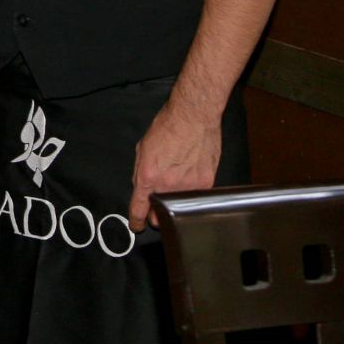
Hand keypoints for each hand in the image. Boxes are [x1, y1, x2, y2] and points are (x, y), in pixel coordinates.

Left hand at [128, 98, 221, 230]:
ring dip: (175, 204)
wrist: (193, 118)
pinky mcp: (206, 184)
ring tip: (176, 188)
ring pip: (179, 209)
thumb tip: (140, 189)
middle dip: (156, 215)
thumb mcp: (142, 149)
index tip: (137, 226)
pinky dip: (192, 194)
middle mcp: (168, 185)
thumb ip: (140, 172)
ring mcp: (189, 187)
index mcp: (148, 177)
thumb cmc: (167, 127)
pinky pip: (197, 198)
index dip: (136, 222)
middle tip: (157, 207)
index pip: (139, 209)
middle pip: (160, 216)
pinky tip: (190, 180)